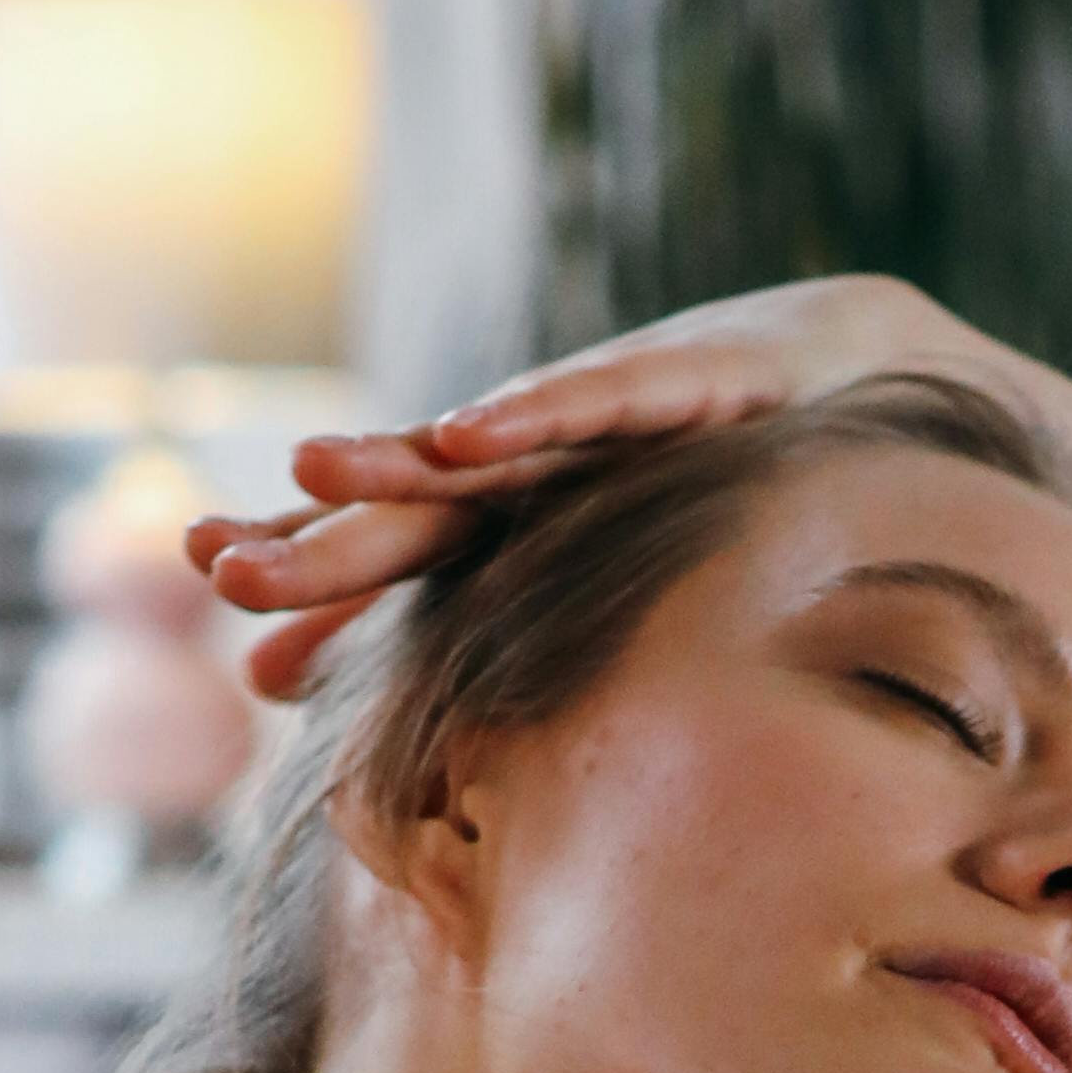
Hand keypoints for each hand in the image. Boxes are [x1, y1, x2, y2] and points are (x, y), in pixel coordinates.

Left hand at [184, 278, 979, 695]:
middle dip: (317, 535)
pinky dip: (535, 414)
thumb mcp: (578, 577)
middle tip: (217, 564)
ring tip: (309, 468)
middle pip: (411, 511)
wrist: (863, 379)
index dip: (303, 566)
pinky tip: (467, 432)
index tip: (209, 582)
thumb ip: (426, 636)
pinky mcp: (691, 383)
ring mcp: (610, 424)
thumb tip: (259, 693)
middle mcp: (544, 465)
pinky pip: (604, 406)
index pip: (386, 552)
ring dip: (401, 460)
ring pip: (490, 454)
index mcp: (512, 519)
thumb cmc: (714, 488)